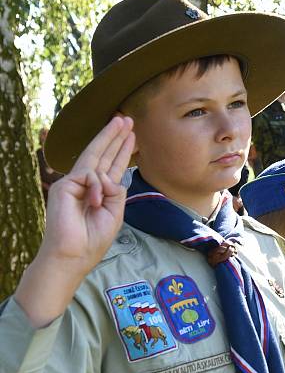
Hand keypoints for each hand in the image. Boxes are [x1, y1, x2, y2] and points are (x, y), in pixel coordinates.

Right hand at [39, 116, 135, 274]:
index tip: (131, 135)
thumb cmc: (94, 238)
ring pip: (95, 158)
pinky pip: (90, 177)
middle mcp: (87, 185)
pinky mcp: (64, 186)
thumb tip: (109, 176)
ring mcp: (74, 184)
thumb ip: (116, 191)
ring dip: (110, 140)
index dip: (122, 150)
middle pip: (103, 155)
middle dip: (115, 136)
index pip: (113, 166)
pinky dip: (97, 188)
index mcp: (101, 192)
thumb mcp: (115, 212)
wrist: (74, 255)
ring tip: (123, 125)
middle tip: (126, 118)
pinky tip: (96, 202)